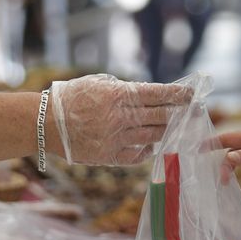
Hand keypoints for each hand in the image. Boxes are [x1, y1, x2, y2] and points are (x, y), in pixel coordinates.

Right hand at [49, 75, 192, 164]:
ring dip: (167, 131)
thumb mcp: (97, 84)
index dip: (177, 94)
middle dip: (180, 113)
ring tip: (176, 128)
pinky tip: (151, 145)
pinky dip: (147, 150)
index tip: (192, 94)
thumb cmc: (70, 98)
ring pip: (152, 135)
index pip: (156, 93)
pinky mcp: (109, 156)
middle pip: (160, 115)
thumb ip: (123, 89)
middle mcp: (120, 117)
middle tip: (194, 111)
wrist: (46, 123)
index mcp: (118, 95)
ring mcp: (116, 138)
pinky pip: (137, 156)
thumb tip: (148, 95)